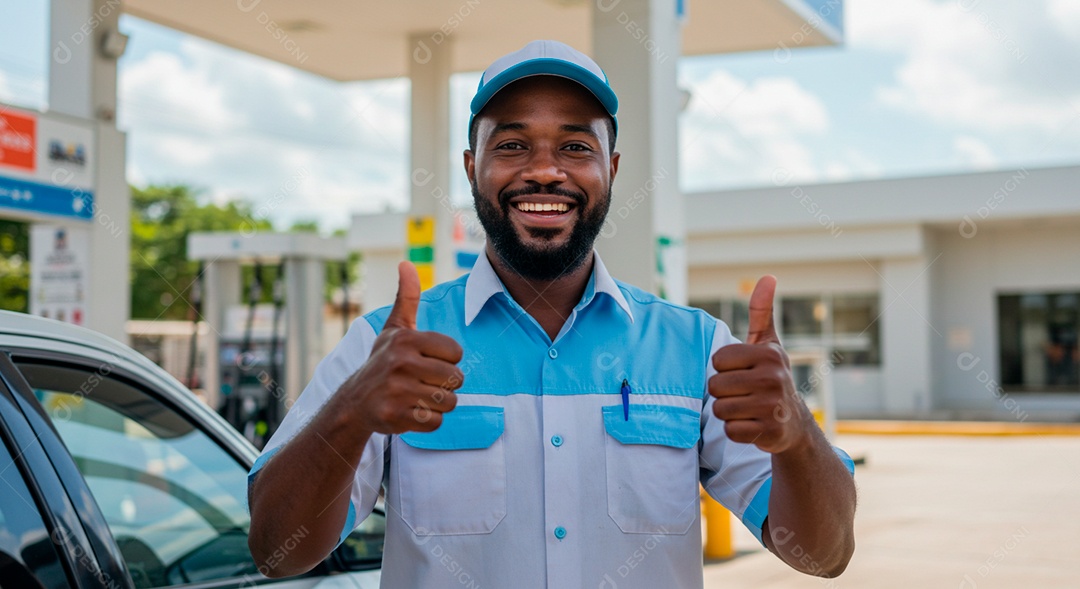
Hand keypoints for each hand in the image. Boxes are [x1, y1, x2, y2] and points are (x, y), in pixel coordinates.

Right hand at [337, 262, 463, 433]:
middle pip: (456, 379)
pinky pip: (436, 422)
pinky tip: (411, 411)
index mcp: (406, 340)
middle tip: (423, 382)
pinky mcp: (396, 417)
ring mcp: (397, 391)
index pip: (456, 353)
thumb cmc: (383, 361)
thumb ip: (407, 297)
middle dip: (445, 384)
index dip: (447, 360)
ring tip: (418, 396)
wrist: (355, 401)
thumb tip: (406, 263)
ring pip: (449, 402)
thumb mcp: (395, 329)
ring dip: (438, 403)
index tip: (427, 361)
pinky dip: (428, 420)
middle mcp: (401, 363)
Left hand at [708, 276, 811, 453]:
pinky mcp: (770, 432)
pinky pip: (731, 431)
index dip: (723, 369)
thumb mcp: (767, 344)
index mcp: (768, 354)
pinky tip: (753, 425)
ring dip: (729, 412)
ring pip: (720, 409)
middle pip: (715, 386)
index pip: (717, 361)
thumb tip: (768, 277)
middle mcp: (773, 378)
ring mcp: (773, 406)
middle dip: (724, 392)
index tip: (742, 372)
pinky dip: (737, 430)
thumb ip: (761, 312)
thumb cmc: (770, 376)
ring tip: (748, 408)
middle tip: (744, 393)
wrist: (793, 422)